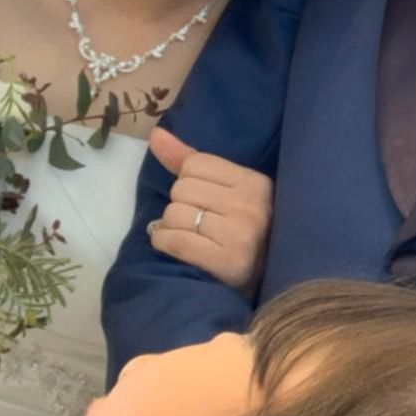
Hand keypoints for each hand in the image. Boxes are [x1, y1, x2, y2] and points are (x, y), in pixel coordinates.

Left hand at [146, 127, 272, 296]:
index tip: (204, 199)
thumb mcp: (224, 190)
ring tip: (190, 236)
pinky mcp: (227, 262)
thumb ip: (189, 160)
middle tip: (197, 222)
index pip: (196, 164)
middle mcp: (252, 206)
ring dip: (171, 227)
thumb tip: (156, 134)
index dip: (189, 180)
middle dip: (180, 205)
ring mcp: (242, 235)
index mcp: (256, 183)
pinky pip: (175, 241)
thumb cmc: (237, 230)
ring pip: (174, 214)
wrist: (260, 281)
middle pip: (182, 189)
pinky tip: (176, 247)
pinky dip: (165, 243)